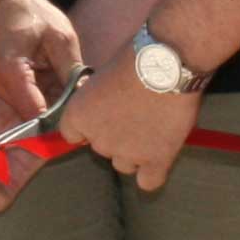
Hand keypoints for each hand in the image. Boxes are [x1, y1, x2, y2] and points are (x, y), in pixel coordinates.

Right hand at [0, 0, 83, 122]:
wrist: (9, 2)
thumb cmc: (35, 15)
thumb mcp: (61, 38)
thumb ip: (71, 70)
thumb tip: (85, 99)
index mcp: (13, 73)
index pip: (36, 114)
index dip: (61, 122)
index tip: (85, 121)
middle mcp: (3, 87)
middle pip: (35, 118)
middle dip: (61, 119)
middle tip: (89, 113)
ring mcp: (4, 90)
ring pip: (35, 114)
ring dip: (57, 110)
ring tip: (80, 101)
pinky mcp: (11, 89)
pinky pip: (34, 103)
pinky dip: (51, 101)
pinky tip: (68, 92)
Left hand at [60, 61, 200, 191]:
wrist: (166, 62)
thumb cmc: (135, 57)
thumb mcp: (104, 73)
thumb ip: (99, 96)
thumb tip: (106, 101)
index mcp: (79, 116)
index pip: (73, 134)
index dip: (90, 125)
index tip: (104, 114)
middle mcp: (98, 140)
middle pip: (101, 148)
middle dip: (116, 135)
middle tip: (136, 114)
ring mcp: (127, 153)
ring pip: (124, 164)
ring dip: (134, 152)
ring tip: (153, 129)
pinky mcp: (156, 160)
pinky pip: (148, 182)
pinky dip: (152, 173)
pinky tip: (159, 157)